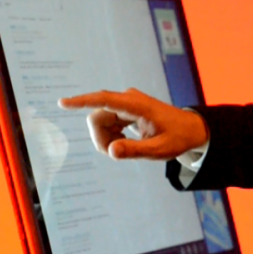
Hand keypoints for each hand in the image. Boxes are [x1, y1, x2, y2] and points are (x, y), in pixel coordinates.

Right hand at [58, 88, 208, 160]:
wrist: (190, 129)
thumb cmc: (177, 138)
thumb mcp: (159, 150)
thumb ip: (135, 150)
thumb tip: (111, 151)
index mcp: (137, 105)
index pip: (104, 100)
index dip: (82, 102)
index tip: (62, 103)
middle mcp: (128, 99)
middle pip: (97, 118)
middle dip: (101, 138)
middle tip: (118, 153)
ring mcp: (125, 103)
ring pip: (99, 122)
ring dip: (107, 139)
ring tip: (129, 147)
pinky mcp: (124, 109)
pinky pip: (106, 123)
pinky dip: (112, 136)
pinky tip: (128, 140)